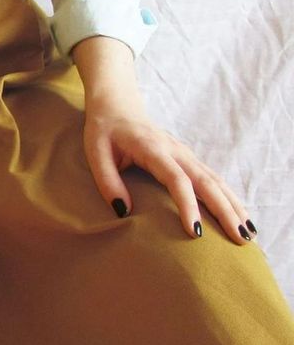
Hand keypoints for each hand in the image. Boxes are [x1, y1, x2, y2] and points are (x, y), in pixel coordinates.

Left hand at [82, 100, 257, 244]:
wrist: (117, 106)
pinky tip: (239, 215)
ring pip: (215, 180)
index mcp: (152, 148)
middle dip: (225, 210)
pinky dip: (228, 197)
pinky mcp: (188, 158)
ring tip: (248, 233)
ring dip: (233, 205)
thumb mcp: (95, 154)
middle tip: (240, 238)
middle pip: (206, 181)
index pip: (176, 179)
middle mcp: (175, 150)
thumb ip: (107, 182)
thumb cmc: (104, 131)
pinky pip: (213, 178)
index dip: (187, 205)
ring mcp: (184, 153)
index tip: (195, 231)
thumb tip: (123, 212)